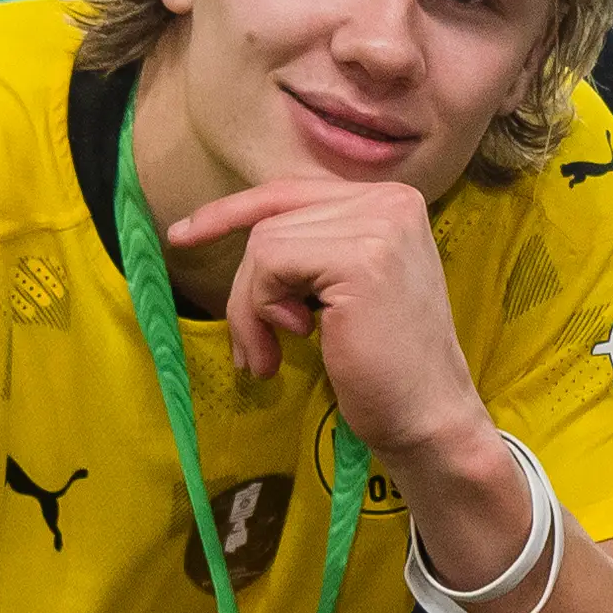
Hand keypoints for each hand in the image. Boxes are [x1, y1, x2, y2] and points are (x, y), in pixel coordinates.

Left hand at [161, 176, 483, 459]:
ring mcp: (379, 226)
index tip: (183, 234)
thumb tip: (222, 227)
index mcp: (392, 201)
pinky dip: (261, 310)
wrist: (429, 420)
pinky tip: (294, 342)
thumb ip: (308, 249)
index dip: (232, 212)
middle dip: (248, 290)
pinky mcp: (360, 258)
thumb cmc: (383, 368)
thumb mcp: (344, 289)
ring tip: (270, 356)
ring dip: (250, 309)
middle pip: (272, 221)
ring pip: (263, 244)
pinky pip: (269, 265)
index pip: (291, 192)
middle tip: (254, 350)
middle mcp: (391, 200)